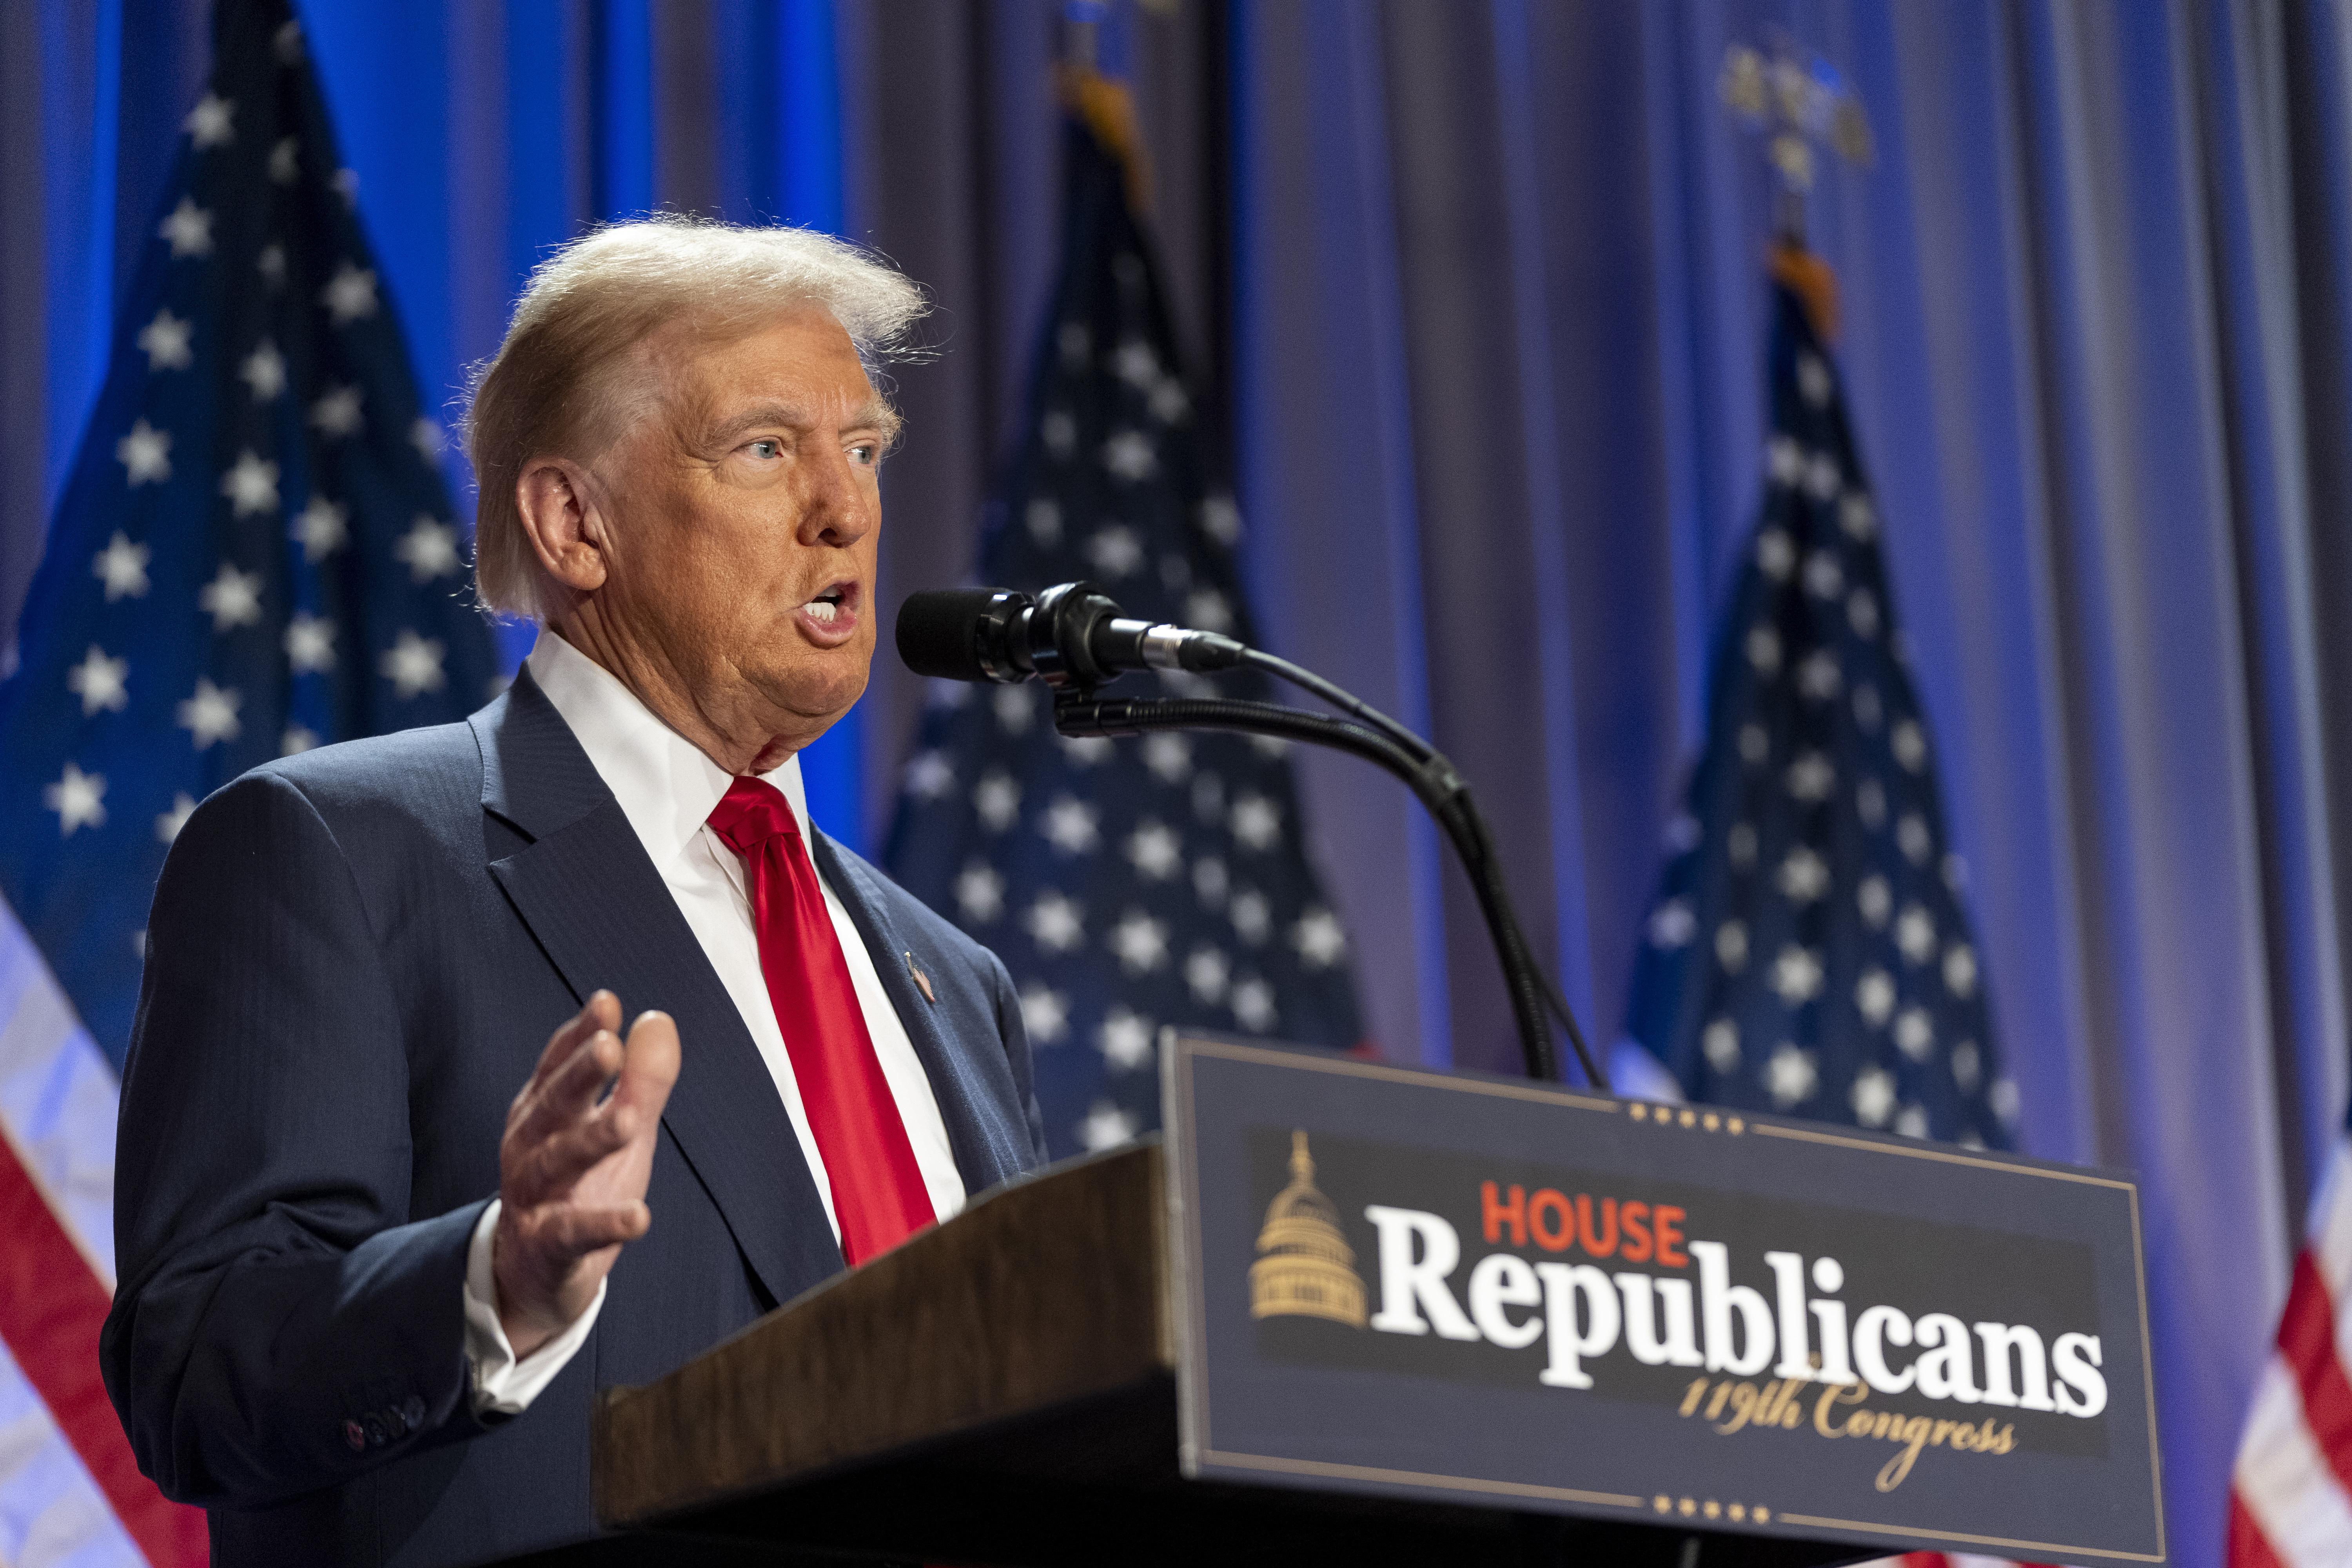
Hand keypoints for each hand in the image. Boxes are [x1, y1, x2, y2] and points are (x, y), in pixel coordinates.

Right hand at [494, 991, 679, 1357]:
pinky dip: (605, 1224)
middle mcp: (530, 1147)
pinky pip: (574, 1232)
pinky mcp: (547, 1245)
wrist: (535, 1272)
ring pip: (558, 1163)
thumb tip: (657, 1019)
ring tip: (630, 1121)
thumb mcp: (618, 1127)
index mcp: (543, 1112)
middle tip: (608, 1046)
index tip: (606, 1002)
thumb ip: (640, 1079)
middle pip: (553, 1105)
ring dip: (591, 1140)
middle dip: (579, 1075)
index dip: (580, 1034)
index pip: (558, 1065)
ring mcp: (533, 1197)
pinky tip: (640, 1216)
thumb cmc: (581, 1184)